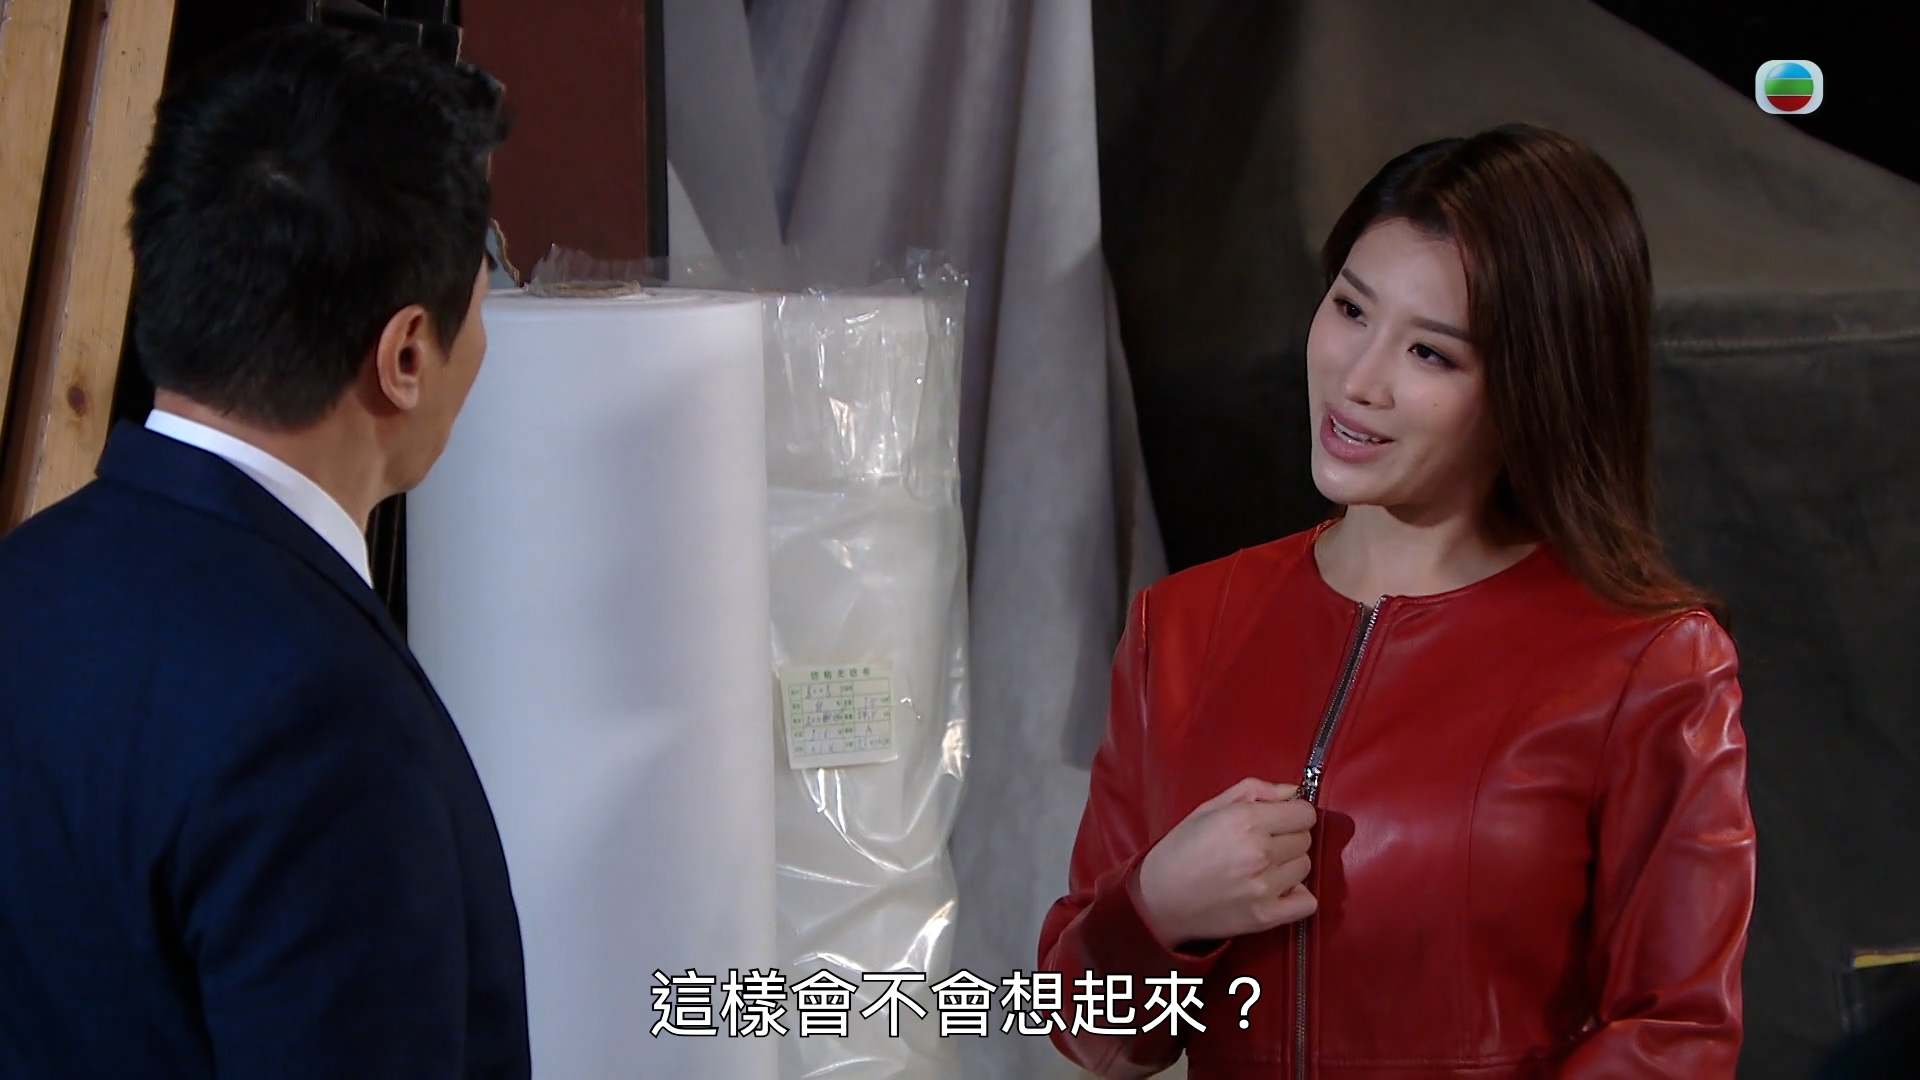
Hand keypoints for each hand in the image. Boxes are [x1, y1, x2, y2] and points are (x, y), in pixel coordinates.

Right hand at [1135, 777, 1317, 949]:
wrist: (1159, 899)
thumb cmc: (1181, 850)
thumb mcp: (1209, 808)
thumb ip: (1254, 790)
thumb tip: (1293, 791)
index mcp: (1245, 820)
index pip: (1304, 814)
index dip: (1293, 814)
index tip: (1280, 820)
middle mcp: (1259, 852)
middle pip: (1305, 839)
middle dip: (1288, 838)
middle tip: (1262, 845)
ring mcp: (1264, 886)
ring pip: (1304, 867)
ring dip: (1288, 865)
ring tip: (1261, 868)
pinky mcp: (1266, 916)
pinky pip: (1308, 902)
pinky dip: (1297, 896)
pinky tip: (1275, 890)